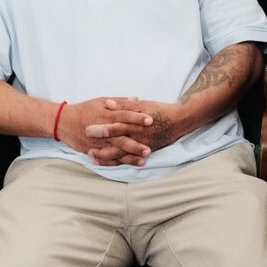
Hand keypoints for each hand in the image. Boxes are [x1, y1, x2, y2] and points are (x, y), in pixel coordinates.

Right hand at [55, 97, 146, 163]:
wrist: (63, 122)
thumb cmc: (85, 109)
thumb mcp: (101, 101)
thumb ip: (120, 102)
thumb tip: (136, 98)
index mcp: (106, 115)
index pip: (124, 116)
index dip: (137, 118)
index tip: (151, 121)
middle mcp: (103, 130)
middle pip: (121, 137)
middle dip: (135, 144)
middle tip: (149, 148)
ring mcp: (98, 142)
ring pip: (116, 151)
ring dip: (129, 157)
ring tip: (143, 161)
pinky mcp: (93, 150)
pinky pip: (106, 158)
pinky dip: (117, 163)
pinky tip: (127, 165)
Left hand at [84, 97, 221, 166]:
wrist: (179, 121)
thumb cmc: (159, 110)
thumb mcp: (142, 104)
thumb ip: (124, 104)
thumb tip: (108, 103)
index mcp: (134, 122)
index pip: (115, 126)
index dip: (101, 129)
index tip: (87, 130)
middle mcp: (137, 135)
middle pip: (116, 143)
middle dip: (101, 148)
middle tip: (87, 150)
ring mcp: (141, 145)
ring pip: (122, 154)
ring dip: (107, 158)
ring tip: (94, 159)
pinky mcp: (146, 151)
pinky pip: (130, 159)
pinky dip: (119, 162)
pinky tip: (109, 164)